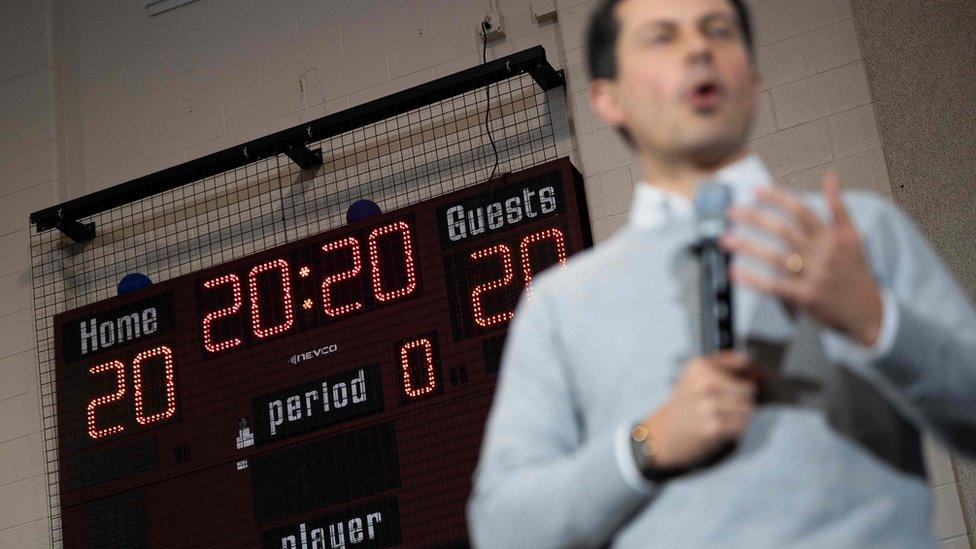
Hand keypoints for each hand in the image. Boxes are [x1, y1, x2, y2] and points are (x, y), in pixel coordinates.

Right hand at [642, 351, 759, 468]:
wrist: (664, 434)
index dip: (750, 373)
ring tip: (724, 417)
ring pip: (748, 408)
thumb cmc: (686, 404)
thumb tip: (755, 365)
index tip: (753, 378)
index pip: (743, 362)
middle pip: (748, 389)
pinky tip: (722, 427)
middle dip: (743, 399)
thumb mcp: (696, 374)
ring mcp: (708, 405)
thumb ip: (726, 364)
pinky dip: (736, 428)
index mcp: (700, 365)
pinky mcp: (713, 426)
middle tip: (728, 405)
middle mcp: (704, 382)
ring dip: (741, 415)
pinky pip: (742, 424)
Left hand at [720, 172, 883, 345]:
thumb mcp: (853, 236)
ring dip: (748, 247)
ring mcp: (814, 276)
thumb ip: (839, 207)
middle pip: (783, 230)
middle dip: (754, 218)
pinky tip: (735, 272)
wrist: (867, 311)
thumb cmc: (855, 271)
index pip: (800, 211)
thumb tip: (830, 177)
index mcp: (831, 236)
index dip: (777, 198)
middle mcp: (822, 253)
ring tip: (725, 239)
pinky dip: (753, 279)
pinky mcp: (806, 297)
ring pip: (775, 257)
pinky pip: (774, 286)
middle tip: (731, 212)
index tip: (755, 191)